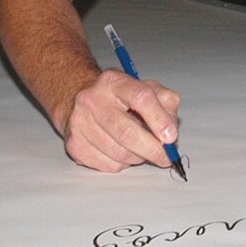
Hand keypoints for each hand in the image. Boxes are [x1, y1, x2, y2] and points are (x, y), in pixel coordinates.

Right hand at [60, 68, 182, 172]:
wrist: (82, 104)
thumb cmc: (120, 99)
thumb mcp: (147, 90)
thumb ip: (166, 105)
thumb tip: (170, 132)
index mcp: (114, 81)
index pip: (141, 97)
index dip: (159, 119)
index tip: (171, 137)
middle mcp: (93, 100)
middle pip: (127, 132)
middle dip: (152, 149)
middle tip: (165, 157)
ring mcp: (80, 123)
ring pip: (119, 153)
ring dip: (138, 157)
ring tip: (141, 150)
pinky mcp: (75, 144)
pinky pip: (108, 165)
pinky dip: (123, 164)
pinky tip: (122, 152)